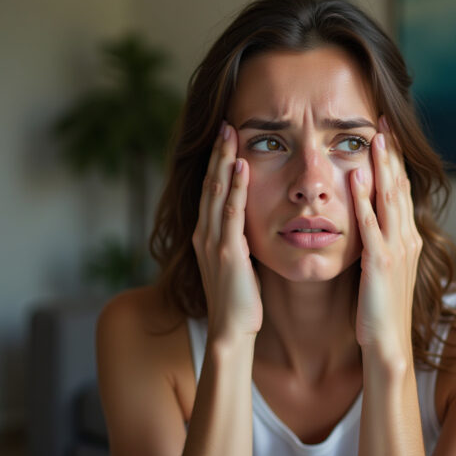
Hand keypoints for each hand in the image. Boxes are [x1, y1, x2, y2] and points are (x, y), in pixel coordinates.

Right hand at [192, 122, 261, 340]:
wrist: (232, 332)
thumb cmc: (240, 302)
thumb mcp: (236, 264)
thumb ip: (239, 242)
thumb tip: (250, 225)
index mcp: (207, 236)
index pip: (211, 191)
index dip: (217, 164)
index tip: (226, 139)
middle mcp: (205, 234)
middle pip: (209, 184)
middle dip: (217, 153)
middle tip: (225, 124)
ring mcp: (213, 241)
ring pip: (216, 191)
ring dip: (224, 160)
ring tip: (230, 133)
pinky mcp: (227, 251)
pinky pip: (231, 212)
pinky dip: (235, 186)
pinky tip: (241, 166)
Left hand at [350, 117, 421, 359]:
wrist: (388, 346)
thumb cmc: (380, 311)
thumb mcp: (383, 270)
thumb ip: (379, 242)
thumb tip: (368, 219)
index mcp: (406, 239)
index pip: (401, 190)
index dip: (394, 160)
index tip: (386, 132)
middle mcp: (406, 238)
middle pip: (399, 186)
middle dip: (392, 153)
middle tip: (384, 120)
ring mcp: (395, 249)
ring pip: (390, 199)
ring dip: (383, 166)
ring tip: (375, 137)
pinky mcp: (381, 263)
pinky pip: (371, 225)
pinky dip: (364, 200)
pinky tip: (357, 178)